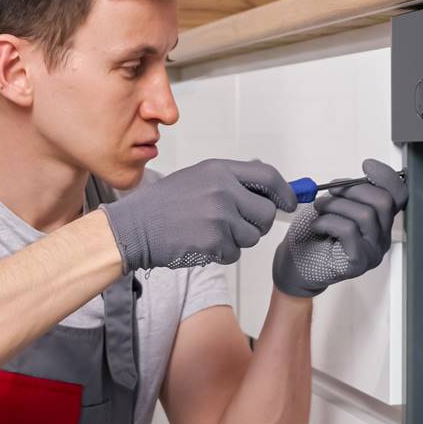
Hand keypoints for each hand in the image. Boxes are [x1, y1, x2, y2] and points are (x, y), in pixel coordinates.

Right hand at [102, 159, 297, 272]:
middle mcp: (223, 190)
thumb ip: (231, 181)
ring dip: (237, 240)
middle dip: (258, 224)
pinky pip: (234, 253)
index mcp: (220, 170)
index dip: (285, 193)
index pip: (269, 177)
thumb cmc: (163, 204)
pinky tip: (201, 244)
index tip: (289, 204)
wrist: (134, 226)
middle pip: (266, 213)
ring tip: (210, 232)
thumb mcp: (197, 178)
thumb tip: (269, 188)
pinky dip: (222, 253)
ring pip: (252, 237)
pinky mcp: (213, 241)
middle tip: (239, 226)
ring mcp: (219, 216)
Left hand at [272, 159, 408, 296]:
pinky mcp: (359, 263)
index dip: (386, 177)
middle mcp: (382, 237)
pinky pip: (349, 231)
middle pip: (384, 202)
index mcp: (380, 221)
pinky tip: (317, 226)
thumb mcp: (335, 205)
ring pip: (365, 215)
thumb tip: (357, 178)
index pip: (399, 195)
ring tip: (319, 209)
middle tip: (330, 192)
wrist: (296, 264)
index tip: (367, 165)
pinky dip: (328, 222)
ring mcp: (373, 252)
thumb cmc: (314, 234)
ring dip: (336, 205)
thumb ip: (351, 193)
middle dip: (354, 189)